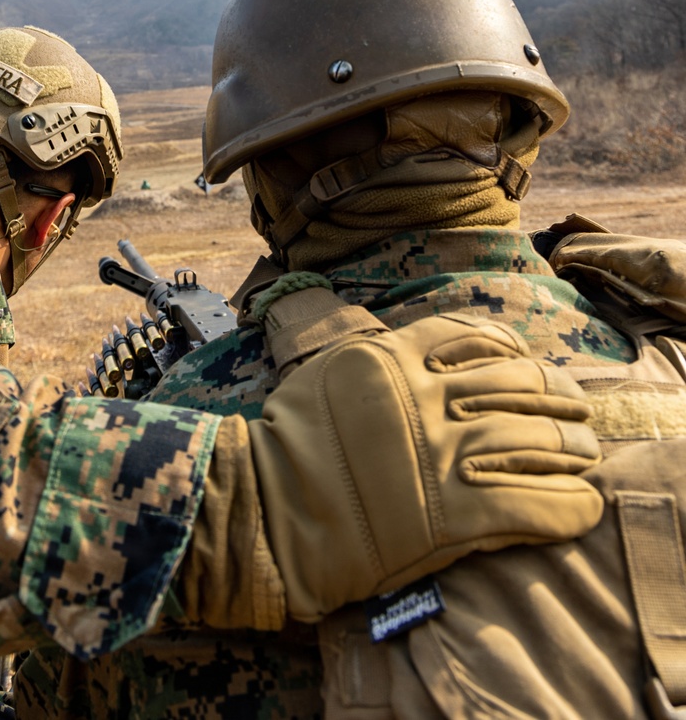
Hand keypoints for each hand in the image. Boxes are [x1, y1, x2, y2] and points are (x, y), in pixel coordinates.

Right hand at [248, 305, 602, 621]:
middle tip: (578, 410)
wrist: (269, 506)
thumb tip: (422, 351)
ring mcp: (444, 457)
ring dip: (573, 450)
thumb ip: (385, 356)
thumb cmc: (292, 437)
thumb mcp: (336, 367)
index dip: (517, 351)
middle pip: (522, 386)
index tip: (532, 364)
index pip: (480, 337)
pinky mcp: (455, 518)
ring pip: (538, 443)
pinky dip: (568, 507)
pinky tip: (582, 506)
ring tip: (586, 456)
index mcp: (399, 357)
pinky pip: (533, 507)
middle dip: (560, 397)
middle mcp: (428, 398)